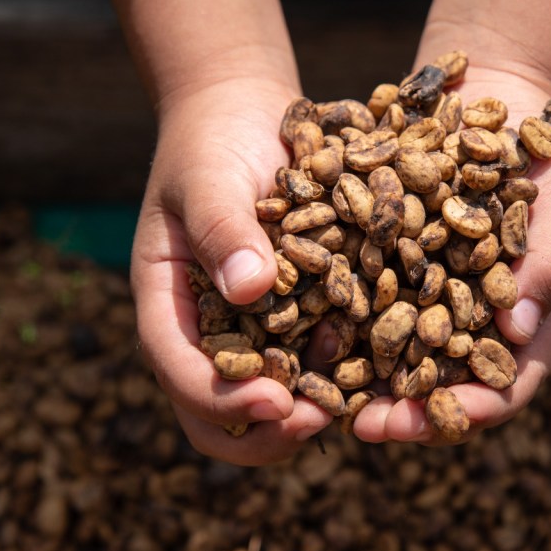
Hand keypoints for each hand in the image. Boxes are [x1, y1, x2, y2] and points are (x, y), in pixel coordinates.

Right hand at [132, 78, 332, 464]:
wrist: (246, 118)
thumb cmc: (213, 143)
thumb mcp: (210, 177)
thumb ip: (223, 228)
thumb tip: (249, 289)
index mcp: (168, 307)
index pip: (180, 372)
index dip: (223, 400)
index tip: (276, 403)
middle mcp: (207, 333)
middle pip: (219, 415)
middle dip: (266, 432)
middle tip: (319, 421)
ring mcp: (252, 332)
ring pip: (271, 402)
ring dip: (308, 412)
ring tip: (356, 397)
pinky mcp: (298, 320)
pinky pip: (315, 364)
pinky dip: (342, 376)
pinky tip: (382, 365)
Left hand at [352, 66, 550, 443]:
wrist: (504, 104)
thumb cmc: (550, 166)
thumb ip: (548, 270)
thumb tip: (518, 331)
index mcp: (528, 327)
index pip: (505, 388)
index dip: (470, 412)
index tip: (433, 423)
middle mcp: (477, 326)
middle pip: (443, 386)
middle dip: (404, 411)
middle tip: (361, 426)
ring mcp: (435, 300)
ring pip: (399, 355)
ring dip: (364, 380)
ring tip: (323, 396)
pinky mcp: (398, 268)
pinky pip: (369, 303)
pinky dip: (343, 322)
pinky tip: (306, 332)